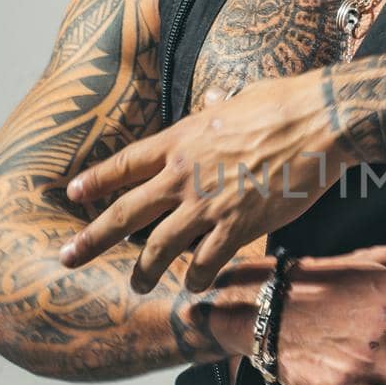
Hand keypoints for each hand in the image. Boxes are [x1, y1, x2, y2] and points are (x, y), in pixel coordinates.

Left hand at [59, 74, 338, 291]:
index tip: (74, 193)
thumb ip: (219, 107)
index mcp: (181, 140)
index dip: (97, 180)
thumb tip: (214, 97)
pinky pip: (206, 262)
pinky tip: (195, 287)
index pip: (125, 164)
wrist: (318, 123)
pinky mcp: (237, 226)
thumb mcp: (240, 98)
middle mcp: (183, 175)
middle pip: (125, 212)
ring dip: (143, 270)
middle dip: (93, 238)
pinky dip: (198, 278)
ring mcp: (207, 204)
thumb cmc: (284, 104)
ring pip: (158, 247)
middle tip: (67, 257)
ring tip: (136, 285)